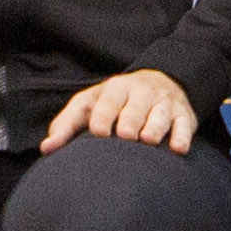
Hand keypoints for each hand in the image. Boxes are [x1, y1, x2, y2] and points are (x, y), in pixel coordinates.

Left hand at [42, 70, 195, 153]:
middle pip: (135, 108)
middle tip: (125, 137)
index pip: (107, 102)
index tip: (99, 134)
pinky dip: (182, 137)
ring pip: (160, 115)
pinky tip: (177, 149)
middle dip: (130, 122)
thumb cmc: (115, 102)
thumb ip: (67, 125)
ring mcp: (163, 103)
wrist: (160, 81)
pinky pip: (184, 125)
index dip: (103, 117)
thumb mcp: (90, 104)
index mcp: (115, 89)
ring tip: (148, 140)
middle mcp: (141, 93)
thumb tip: (46, 149)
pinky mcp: (184, 115)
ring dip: (154, 128)